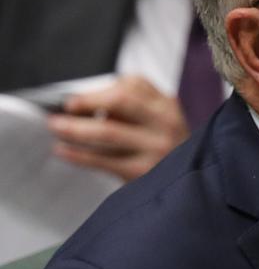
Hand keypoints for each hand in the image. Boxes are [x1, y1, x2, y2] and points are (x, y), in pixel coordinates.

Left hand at [48, 76, 188, 180]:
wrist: (191, 182)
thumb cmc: (169, 150)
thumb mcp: (163, 121)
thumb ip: (135, 107)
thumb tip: (88, 105)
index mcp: (168, 106)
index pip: (133, 85)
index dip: (101, 89)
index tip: (78, 97)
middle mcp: (165, 123)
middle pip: (121, 101)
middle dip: (87, 101)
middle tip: (67, 107)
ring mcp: (155, 148)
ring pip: (108, 131)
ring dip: (75, 128)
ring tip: (56, 127)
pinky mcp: (143, 172)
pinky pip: (103, 160)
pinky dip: (78, 155)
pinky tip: (63, 151)